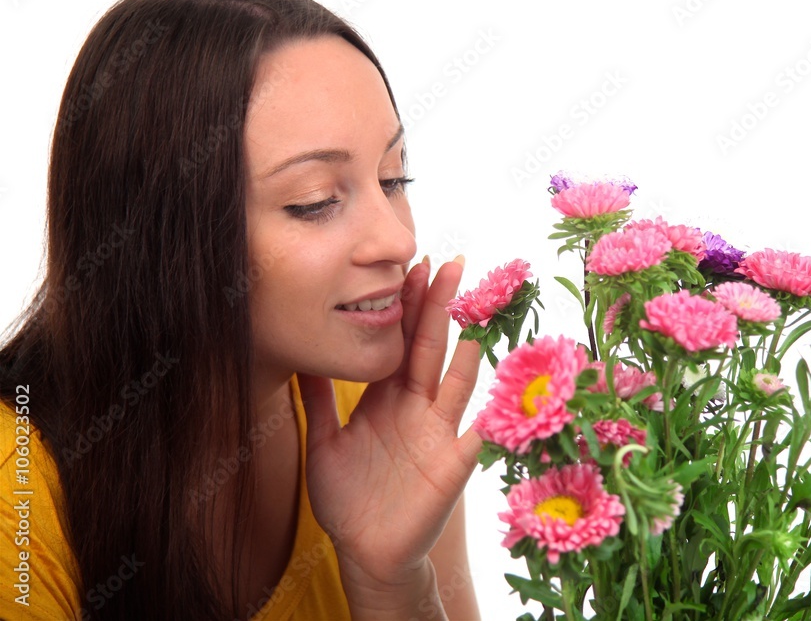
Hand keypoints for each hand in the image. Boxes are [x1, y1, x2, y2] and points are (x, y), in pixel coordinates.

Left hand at [297, 258, 481, 615]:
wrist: (365, 551)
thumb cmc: (348, 498)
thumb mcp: (324, 443)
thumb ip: (317, 401)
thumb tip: (302, 356)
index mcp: (386, 399)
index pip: (399, 342)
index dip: (406, 307)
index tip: (411, 266)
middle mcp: (416, 408)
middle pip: (429, 350)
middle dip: (438, 309)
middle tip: (449, 266)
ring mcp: (437, 435)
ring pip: (453, 385)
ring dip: (464, 354)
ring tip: (473, 319)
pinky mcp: (451, 466)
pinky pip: (474, 439)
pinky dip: (489, 419)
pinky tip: (500, 398)